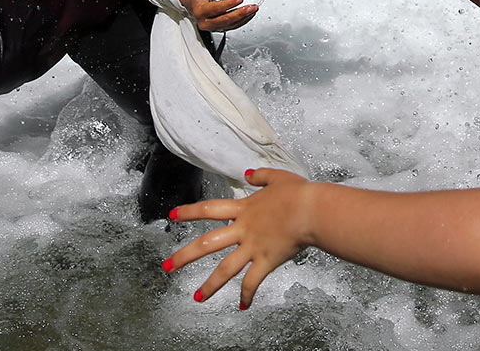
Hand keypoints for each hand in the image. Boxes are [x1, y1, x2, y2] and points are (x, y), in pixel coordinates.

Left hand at [163, 167, 309, 308]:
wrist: (312, 210)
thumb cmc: (299, 193)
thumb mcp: (278, 177)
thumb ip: (261, 176)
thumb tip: (248, 174)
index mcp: (244, 208)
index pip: (209, 209)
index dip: (189, 212)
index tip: (172, 216)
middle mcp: (244, 230)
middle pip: (207, 244)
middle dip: (184, 256)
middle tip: (167, 266)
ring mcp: (253, 247)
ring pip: (225, 269)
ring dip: (209, 285)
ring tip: (196, 298)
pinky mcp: (267, 261)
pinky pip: (253, 281)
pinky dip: (248, 295)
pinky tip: (243, 305)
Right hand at [169, 0, 258, 32]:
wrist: (195, 7)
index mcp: (200, 11)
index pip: (215, 8)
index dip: (228, 4)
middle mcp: (205, 22)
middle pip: (224, 19)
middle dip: (239, 13)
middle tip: (250, 7)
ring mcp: (213, 27)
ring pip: (230, 25)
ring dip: (243, 17)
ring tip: (252, 10)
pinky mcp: (219, 29)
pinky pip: (233, 27)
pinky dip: (242, 21)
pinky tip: (249, 15)